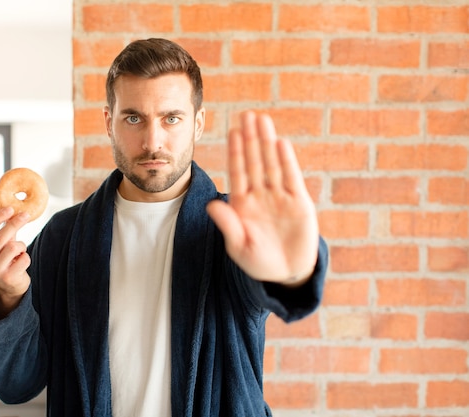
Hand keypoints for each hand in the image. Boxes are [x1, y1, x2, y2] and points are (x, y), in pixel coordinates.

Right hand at [0, 207, 31, 317]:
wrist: (9, 285)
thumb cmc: (4, 258)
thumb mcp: (0, 243)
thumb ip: (4, 229)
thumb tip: (14, 209)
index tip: (10, 208)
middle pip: (1, 237)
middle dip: (15, 223)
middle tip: (26, 215)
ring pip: (14, 247)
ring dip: (21, 245)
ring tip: (19, 251)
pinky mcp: (8, 278)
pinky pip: (24, 258)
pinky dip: (26, 257)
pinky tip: (20, 262)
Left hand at [206, 111, 318, 284]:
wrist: (286, 273)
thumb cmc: (258, 261)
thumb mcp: (239, 246)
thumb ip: (228, 225)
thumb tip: (212, 205)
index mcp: (242, 204)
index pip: (238, 172)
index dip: (235, 152)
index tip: (232, 131)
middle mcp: (261, 195)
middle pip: (254, 161)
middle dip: (250, 138)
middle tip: (247, 114)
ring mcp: (280, 197)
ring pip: (272, 164)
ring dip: (267, 142)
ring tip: (262, 120)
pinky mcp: (299, 204)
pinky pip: (292, 178)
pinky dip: (286, 161)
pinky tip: (280, 144)